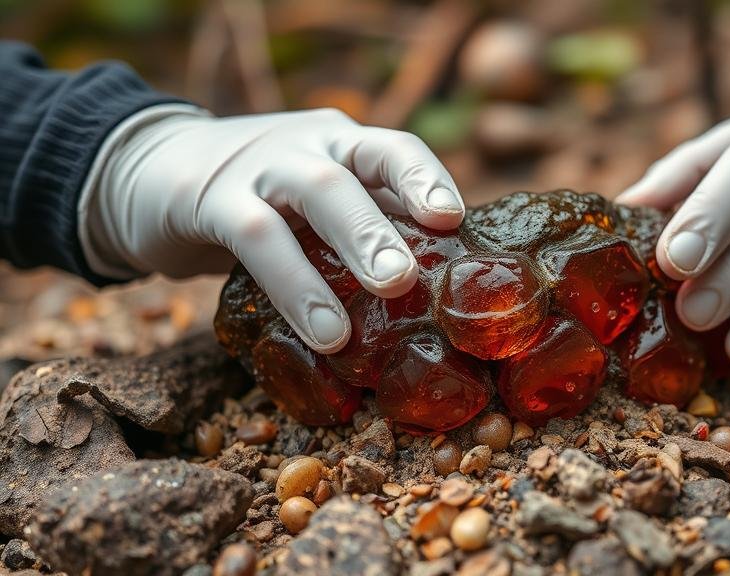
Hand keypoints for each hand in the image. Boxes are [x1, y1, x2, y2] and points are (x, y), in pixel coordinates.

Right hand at [84, 107, 463, 352]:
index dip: (426, 180)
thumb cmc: (259, 197)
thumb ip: (365, 224)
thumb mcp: (314, 202)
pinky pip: (254, 236)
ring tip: (373, 306)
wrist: (148, 170)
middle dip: (385, 224)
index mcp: (341, 145)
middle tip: (409, 277)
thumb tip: (441, 284)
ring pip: (309, 195)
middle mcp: (306, 146)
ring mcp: (258, 166)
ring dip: (348, 247)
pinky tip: (321, 330)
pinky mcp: (207, 198)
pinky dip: (292, 284)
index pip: (393, 149)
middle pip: (355, 171)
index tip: (454, 220)